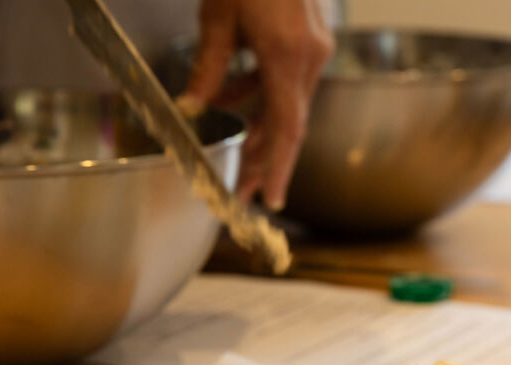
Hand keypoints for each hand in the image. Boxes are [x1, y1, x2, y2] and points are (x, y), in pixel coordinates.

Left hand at [178, 0, 333, 210]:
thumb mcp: (218, 19)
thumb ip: (210, 69)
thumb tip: (194, 108)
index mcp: (288, 56)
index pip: (289, 129)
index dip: (281, 168)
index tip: (273, 199)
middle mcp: (311, 57)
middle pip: (291, 122)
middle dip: (269, 158)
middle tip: (247, 188)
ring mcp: (316, 46)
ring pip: (290, 101)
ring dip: (264, 126)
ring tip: (237, 149)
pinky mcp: (311, 37)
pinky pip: (289, 77)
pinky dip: (264, 93)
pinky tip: (237, 99)